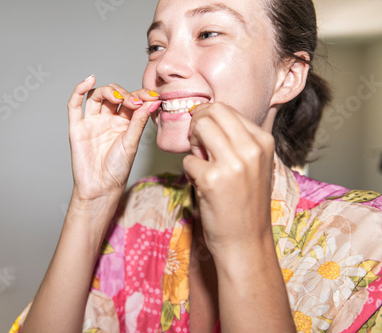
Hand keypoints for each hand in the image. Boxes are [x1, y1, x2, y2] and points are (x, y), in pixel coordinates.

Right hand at [68, 75, 159, 201]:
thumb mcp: (132, 143)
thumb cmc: (118, 170)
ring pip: (97, 96)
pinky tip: (89, 80)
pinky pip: (74, 105)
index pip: (131, 100)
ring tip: (118, 97)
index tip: (152, 97)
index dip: (140, 95)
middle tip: (135, 102)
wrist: (101, 188)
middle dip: (126, 94)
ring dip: (108, 90)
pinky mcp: (77, 128)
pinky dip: (79, 90)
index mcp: (124, 122)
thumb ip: (138, 122)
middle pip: (114, 94)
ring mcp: (92, 122)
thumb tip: (151, 102)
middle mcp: (108, 119)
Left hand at [183, 102, 274, 253]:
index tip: (206, 137)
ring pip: (198, 128)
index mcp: (263, 141)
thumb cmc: (246, 203)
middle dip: (197, 124)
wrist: (246, 242)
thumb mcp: (254, 165)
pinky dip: (190, 171)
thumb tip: (206, 115)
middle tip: (198, 146)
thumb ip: (237, 140)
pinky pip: (188, 160)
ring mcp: (232, 164)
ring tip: (201, 163)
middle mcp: (251, 149)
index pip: (226, 109)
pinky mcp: (211, 180)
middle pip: (211, 112)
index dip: (208, 119)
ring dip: (193, 144)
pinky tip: (202, 185)